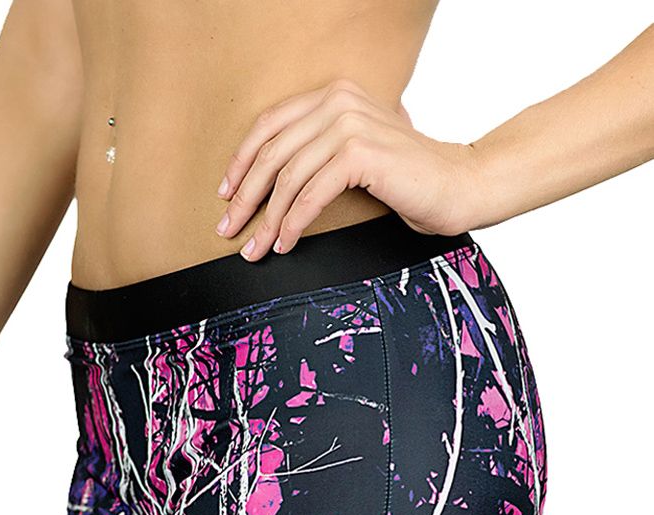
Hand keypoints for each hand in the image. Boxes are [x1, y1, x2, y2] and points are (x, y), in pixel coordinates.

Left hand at [215, 77, 477, 261]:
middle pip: (272, 153)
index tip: (226, 194)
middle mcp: (338, 101)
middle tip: (228, 230)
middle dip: (244, 197)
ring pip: (288, 178)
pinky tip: (285, 244)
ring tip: (256, 249)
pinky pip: (311, 195)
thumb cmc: (406, 178)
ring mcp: (350, 124)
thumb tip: (269, 185)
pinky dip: (293, 224)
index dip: (241, 161)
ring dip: (266, 220)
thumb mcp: (356, 155)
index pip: (269, 125)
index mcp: (333, 95)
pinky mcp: (361, 154)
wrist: (460, 185)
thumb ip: (320, 150)